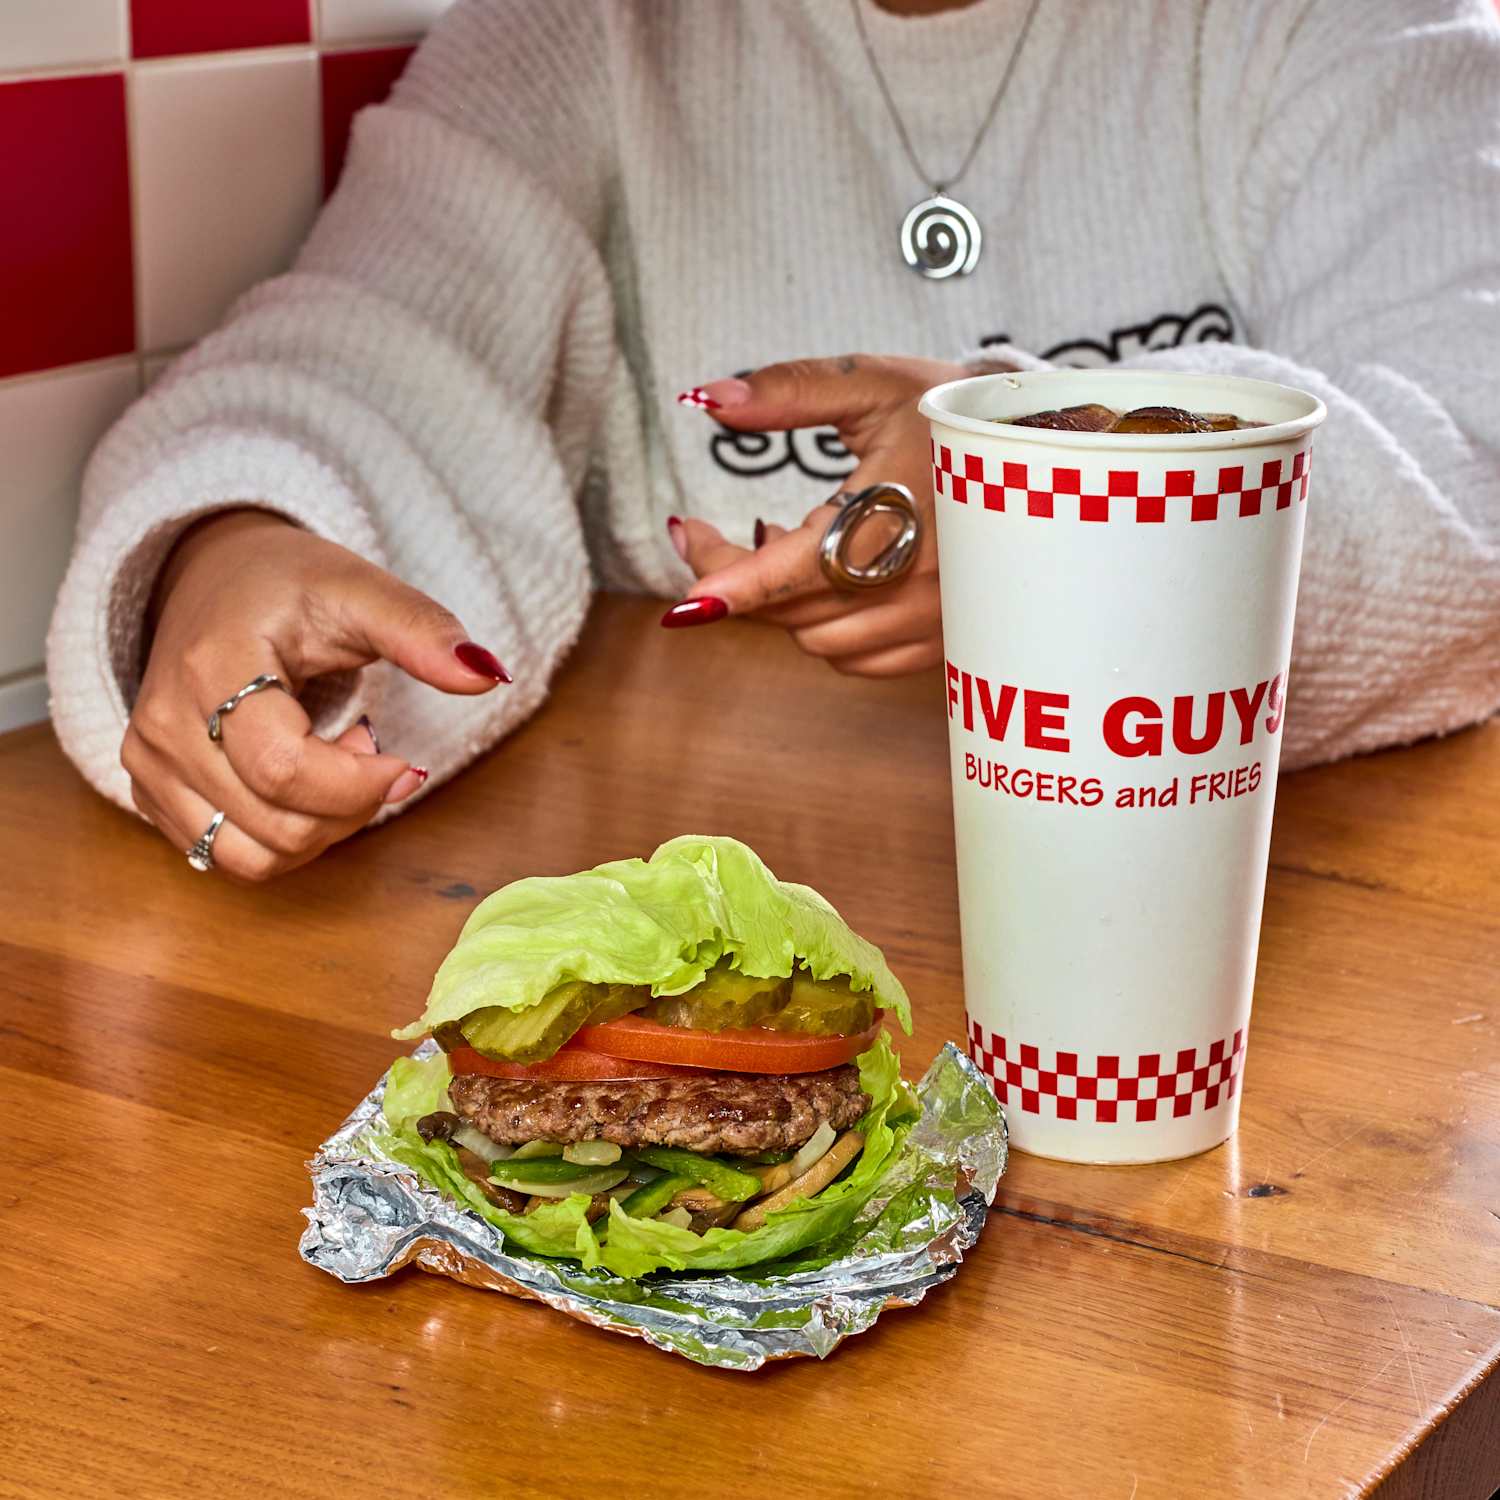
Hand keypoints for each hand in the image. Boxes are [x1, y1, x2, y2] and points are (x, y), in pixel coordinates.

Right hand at [124, 509, 511, 880]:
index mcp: (209, 669)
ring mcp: (148, 767)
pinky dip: (283, 836)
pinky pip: (228, 856)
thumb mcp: (359, 590)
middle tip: (368, 745)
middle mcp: (162, 727)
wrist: (212, 579)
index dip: (361, 784)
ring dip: (318, 828)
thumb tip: (490, 673)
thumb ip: (422, 631)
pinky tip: (300, 780)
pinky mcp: (152, 795)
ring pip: (252, 857)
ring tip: (333, 761)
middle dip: (350, 804)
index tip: (403, 760)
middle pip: (276, 826)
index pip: (285, 771)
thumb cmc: (285, 585)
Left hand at [667, 354, 971, 676]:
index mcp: (896, 512)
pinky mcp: (941, 640)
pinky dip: (825, 629)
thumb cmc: (948, 412)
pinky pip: (857, 661)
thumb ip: (788, 391)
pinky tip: (824, 581)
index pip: (795, 568)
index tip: (682, 587)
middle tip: (706, 534)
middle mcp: (918, 579)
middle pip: (792, 612)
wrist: (1032, 451)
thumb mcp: (871, 382)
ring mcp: (933, 618)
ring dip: (781, 605)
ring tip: (778, 544)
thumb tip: (707, 400)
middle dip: (736, 579)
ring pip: (818, 641)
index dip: (731, 582)